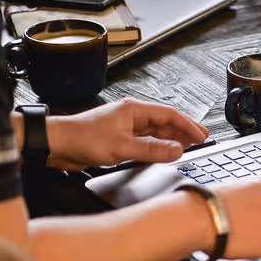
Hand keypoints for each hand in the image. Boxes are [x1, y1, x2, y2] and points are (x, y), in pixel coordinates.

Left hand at [46, 98, 207, 170]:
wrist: (58, 144)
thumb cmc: (83, 138)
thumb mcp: (122, 147)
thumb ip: (152, 150)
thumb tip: (176, 151)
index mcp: (133, 110)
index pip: (169, 115)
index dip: (188, 125)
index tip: (201, 135)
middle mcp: (131, 115)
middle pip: (164, 121)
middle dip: (184, 129)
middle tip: (201, 138)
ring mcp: (124, 126)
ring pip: (155, 130)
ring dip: (172, 137)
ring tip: (187, 144)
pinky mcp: (118, 138)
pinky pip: (145, 139)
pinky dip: (157, 144)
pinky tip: (163, 150)